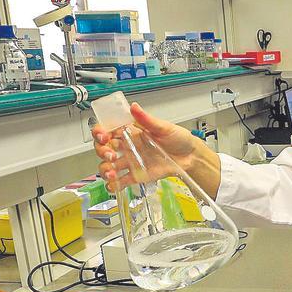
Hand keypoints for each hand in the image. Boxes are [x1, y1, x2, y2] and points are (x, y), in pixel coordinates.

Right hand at [91, 103, 217, 193]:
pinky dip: (113, 185)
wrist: (190, 157)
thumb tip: (134, 107)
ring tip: (112, 174)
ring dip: (105, 170)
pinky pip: (120, 181)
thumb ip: (147, 120)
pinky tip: (114, 185)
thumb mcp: (164, 127)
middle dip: (102, 152)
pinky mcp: (136, 175)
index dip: (100, 132)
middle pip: (104, 148)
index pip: (108, 130)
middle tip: (111, 155)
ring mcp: (131, 162)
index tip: (103, 136)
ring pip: (108, 166)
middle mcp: (128, 147)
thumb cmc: (179, 139)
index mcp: (131, 132)